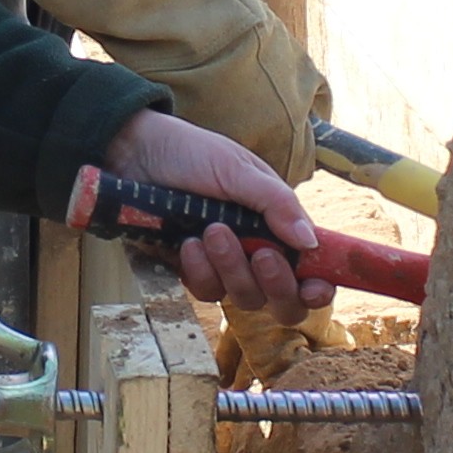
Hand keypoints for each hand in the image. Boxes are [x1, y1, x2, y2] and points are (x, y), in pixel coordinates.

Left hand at [101, 111, 320, 314]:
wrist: (135, 153)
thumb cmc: (192, 153)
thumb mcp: (239, 169)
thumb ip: (277, 204)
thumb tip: (310, 242)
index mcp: (278, 225)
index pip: (310, 269)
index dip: (318, 287)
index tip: (314, 288)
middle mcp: (256, 252)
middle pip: (283, 299)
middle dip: (276, 284)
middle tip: (261, 255)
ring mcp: (224, 265)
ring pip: (245, 298)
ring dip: (232, 268)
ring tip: (212, 231)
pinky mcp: (192, 272)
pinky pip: (206, 291)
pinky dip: (199, 270)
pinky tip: (186, 242)